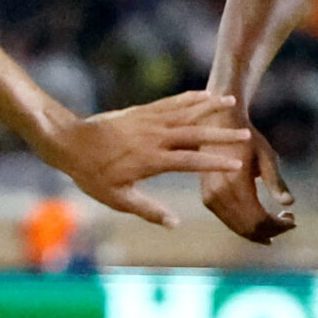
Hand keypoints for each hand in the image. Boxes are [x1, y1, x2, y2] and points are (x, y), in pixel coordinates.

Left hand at [38, 91, 250, 226]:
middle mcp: (154, 137)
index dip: (214, 163)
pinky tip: (203, 94)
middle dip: (221, 134)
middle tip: (245, 133)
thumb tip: (175, 223)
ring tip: (230, 101)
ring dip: (209, 108)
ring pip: (185, 112)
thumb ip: (148, 209)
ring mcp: (149, 121)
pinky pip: (171, 103)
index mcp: (151, 160)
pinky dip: (189, 98)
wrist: (72, 142)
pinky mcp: (142, 111)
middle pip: (194, 134)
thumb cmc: (93, 175)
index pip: (190, 162)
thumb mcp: (118, 199)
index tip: (235, 164)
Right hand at [198, 125, 295, 243]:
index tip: (294, 220)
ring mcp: (211, 199)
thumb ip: (276, 182)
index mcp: (235, 184)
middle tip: (290, 222)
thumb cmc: (246, 139)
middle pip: (249, 228)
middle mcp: (220, 195)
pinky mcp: (207, 199)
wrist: (216, 126)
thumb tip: (290, 203)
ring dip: (260, 231)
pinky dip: (247, 226)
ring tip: (278, 223)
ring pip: (239, 228)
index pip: (259, 219)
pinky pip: (230, 222)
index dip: (278, 226)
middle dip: (272, 231)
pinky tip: (261, 221)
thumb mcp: (266, 157)